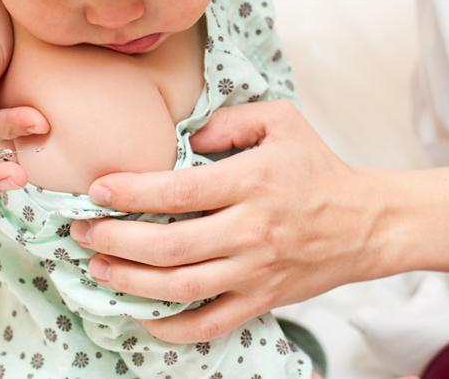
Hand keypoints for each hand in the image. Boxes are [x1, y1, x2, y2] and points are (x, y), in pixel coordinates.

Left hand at [69, 100, 379, 343]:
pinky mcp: (262, 299)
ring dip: (130, 281)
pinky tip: (139, 313)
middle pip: (169, 244)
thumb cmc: (316, 166)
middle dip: (115, 239)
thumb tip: (184, 137)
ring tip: (97, 266)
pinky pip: (208, 323)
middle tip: (82, 231)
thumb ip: (229, 120)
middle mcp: (252, 229)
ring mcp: (256, 271)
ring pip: (181, 287)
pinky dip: (170, 327)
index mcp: (252, 181)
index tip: (98, 189)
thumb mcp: (281, 121)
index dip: (131, 192)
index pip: (178, 190)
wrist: (366, 221)